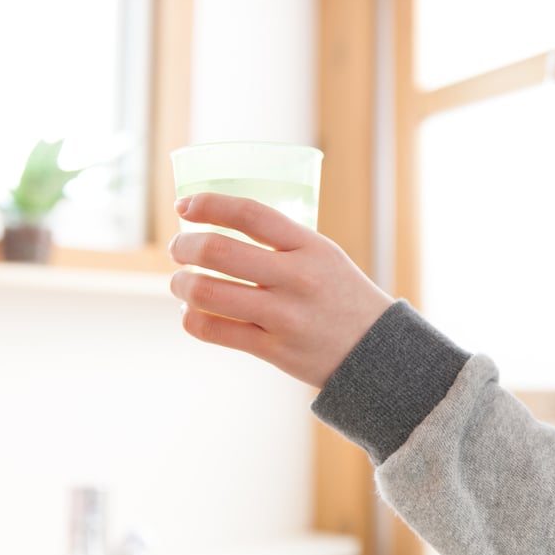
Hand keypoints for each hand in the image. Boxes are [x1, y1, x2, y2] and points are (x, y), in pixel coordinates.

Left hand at [168, 193, 393, 388]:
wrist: (377, 350)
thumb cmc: (341, 296)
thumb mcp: (324, 256)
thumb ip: (281, 242)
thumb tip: (219, 227)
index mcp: (310, 247)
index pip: (250, 213)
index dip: (209, 204)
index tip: (185, 206)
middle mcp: (297, 278)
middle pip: (218, 250)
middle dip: (184, 246)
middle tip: (177, 249)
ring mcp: (285, 316)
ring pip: (207, 292)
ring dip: (181, 284)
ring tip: (180, 282)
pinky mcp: (274, 350)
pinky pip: (213, 330)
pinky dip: (192, 317)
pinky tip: (194, 311)